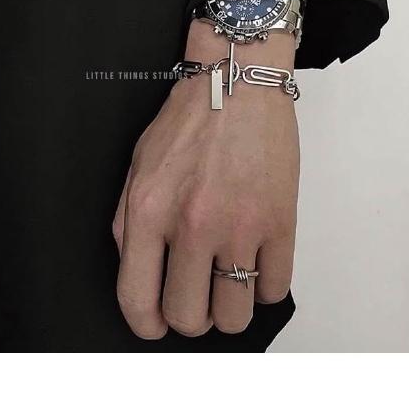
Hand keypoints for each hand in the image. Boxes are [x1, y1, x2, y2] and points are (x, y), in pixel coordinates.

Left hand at [112, 20, 299, 337]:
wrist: (238, 84)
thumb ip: (129, 224)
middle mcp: (193, 226)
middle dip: (191, 316)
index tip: (157, 322)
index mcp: (150, 212)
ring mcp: (241, 226)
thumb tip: (138, 272)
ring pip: (236, 315)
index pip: (139, 299)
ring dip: (230, 308)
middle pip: (190, 317)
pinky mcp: (280, 222)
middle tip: (197, 296)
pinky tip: (255, 262)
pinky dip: (263, 286)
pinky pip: (274, 288)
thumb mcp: (138, 167)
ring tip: (228, 282)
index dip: (147, 324)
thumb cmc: (190, 120)